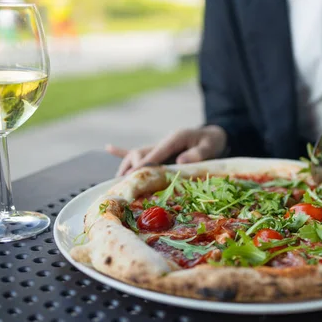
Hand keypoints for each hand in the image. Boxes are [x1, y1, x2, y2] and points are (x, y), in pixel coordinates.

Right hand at [106, 125, 227, 176]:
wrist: (213, 136)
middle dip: (133, 168)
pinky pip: (138, 151)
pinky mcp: (158, 151)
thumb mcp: (210, 146)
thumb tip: (182, 160)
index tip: (132, 175)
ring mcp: (159, 146)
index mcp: (174, 138)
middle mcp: (163, 142)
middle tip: (129, 185)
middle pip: (140, 153)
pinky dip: (123, 150)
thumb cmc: (212, 141)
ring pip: (136, 154)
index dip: (143, 164)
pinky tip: (108, 148)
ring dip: (126, 166)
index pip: (155, 153)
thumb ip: (198, 153)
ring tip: (118, 182)